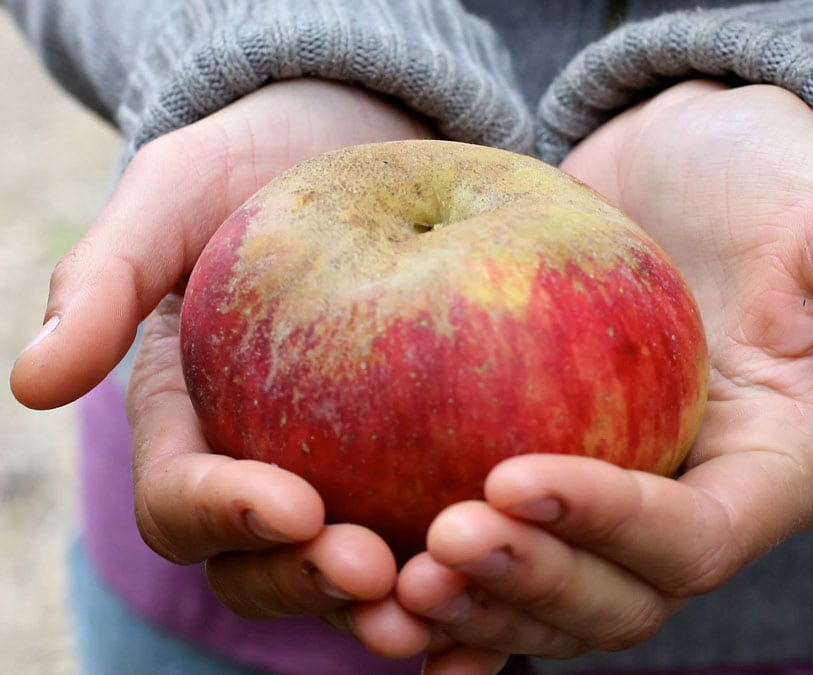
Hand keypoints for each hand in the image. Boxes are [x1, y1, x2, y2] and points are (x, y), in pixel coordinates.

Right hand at [10, 79, 436, 656]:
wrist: (353, 144)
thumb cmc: (256, 165)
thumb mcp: (174, 194)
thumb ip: (105, 278)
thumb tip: (33, 382)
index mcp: (192, 423)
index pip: (185, 501)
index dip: (229, 517)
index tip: (294, 506)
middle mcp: (264, 465)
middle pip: (268, 565)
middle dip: (313, 584)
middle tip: (379, 575)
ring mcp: (346, 471)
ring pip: (355, 571)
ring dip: (396, 601)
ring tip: (449, 597)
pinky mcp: (419, 459)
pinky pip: (437, 524)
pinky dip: (469, 562)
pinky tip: (523, 559)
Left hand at [394, 81, 812, 672]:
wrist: (663, 171)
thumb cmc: (754, 179)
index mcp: (766, 472)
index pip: (695, 539)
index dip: (612, 528)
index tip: (512, 477)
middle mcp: (687, 508)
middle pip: (617, 596)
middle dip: (530, 584)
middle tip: (437, 547)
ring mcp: (613, 504)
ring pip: (549, 598)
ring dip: (474, 606)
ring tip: (393, 585)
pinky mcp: (546, 479)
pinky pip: (500, 561)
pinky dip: (451, 599)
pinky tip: (384, 606)